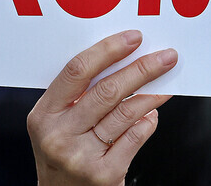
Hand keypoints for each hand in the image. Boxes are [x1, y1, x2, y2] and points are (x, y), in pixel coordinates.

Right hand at [28, 31, 176, 185]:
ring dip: (152, 93)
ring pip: (125, 113)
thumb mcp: (55, 124)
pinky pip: (135, 137)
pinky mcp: (104, 175)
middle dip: (141, 68)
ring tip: (167, 83)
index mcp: (44, 115)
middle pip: (107, 90)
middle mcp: (59, 135)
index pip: (77, 71)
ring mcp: (81, 157)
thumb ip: (77, 96)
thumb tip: (120, 60)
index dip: (108, 50)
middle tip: (166, 57)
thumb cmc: (63, 153)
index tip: (134, 38)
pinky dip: (148, 122)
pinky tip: (152, 114)